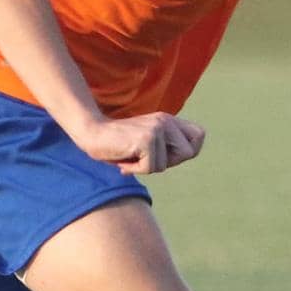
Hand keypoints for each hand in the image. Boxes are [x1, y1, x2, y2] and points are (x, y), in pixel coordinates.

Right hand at [72, 113, 204, 175]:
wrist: (91, 134)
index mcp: (168, 120)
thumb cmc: (117, 144)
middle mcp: (166, 121)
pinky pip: (150, 168)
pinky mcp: (147, 139)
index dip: (188, 151)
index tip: (167, 155)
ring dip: (146, 168)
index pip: (199, 135)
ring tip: (130, 156)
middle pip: (188, 153)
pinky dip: (135, 170)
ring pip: (166, 165)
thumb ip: (166, 146)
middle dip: (168, 163)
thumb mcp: (147, 143)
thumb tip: (188, 153)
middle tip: (146, 158)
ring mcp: (157, 129)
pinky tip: (124, 160)